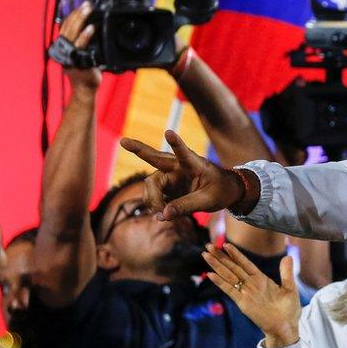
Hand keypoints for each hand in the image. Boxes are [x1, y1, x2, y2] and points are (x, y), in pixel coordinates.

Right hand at [58, 1, 100, 90]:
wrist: (85, 89)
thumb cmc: (85, 72)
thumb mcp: (82, 53)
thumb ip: (83, 42)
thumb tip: (91, 27)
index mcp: (64, 46)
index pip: (65, 26)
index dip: (72, 14)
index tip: (81, 5)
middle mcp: (64, 49)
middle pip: (67, 27)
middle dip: (77, 14)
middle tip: (86, 5)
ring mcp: (69, 55)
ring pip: (72, 33)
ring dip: (80, 20)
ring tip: (88, 10)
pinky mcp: (76, 60)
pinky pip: (80, 46)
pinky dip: (85, 36)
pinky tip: (91, 28)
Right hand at [120, 130, 242, 220]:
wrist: (224, 192)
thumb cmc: (220, 191)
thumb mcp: (208, 201)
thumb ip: (186, 206)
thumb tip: (162, 215)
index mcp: (194, 164)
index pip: (184, 153)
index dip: (176, 144)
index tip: (168, 132)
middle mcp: (178, 167)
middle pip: (154, 158)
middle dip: (138, 149)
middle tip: (123, 141)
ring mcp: (169, 176)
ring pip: (150, 185)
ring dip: (152, 200)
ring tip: (161, 215)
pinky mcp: (165, 187)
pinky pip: (152, 197)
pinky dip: (154, 206)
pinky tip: (162, 215)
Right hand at [203, 243, 300, 347]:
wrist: (286, 327)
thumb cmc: (289, 311)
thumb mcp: (289, 288)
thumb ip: (286, 272)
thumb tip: (288, 256)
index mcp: (261, 280)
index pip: (245, 263)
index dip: (236, 254)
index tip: (226, 244)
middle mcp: (251, 285)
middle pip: (233, 267)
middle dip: (221, 257)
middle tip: (208, 246)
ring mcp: (246, 293)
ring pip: (228, 276)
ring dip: (217, 266)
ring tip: (206, 255)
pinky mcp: (243, 303)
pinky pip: (230, 290)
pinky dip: (220, 282)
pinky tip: (210, 274)